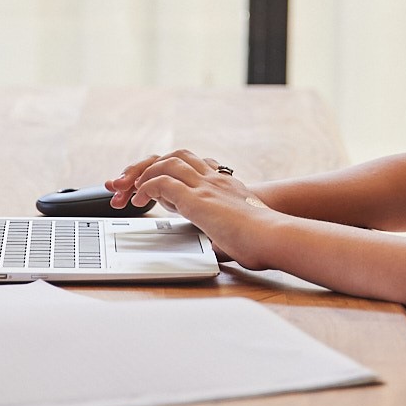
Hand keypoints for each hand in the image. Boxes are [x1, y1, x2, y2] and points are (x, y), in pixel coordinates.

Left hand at [107, 149, 276, 269]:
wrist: (275, 237)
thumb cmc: (264, 240)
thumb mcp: (240, 232)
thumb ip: (225, 234)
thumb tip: (219, 249)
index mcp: (225, 186)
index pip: (191, 165)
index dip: (168, 171)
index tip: (153, 186)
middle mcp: (214, 180)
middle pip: (176, 156)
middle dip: (149, 166)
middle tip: (131, 184)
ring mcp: (205, 187)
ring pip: (167, 162)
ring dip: (143, 174)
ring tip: (129, 192)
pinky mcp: (197, 199)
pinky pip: (162, 182)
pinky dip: (146, 188)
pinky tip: (139, 201)